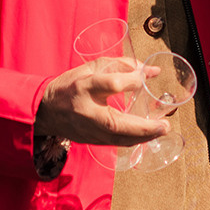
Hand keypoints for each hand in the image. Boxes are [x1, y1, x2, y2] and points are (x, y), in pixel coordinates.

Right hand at [35, 60, 168, 146]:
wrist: (46, 111)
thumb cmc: (69, 86)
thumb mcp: (90, 68)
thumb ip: (120, 66)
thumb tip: (149, 70)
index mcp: (84, 87)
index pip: (111, 84)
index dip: (132, 80)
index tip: (147, 75)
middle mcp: (87, 111)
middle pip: (118, 123)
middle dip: (144, 127)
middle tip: (164, 124)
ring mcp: (90, 130)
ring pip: (120, 139)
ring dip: (144, 137)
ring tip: (161, 129)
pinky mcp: (93, 140)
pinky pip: (118, 143)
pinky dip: (135, 140)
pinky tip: (147, 135)